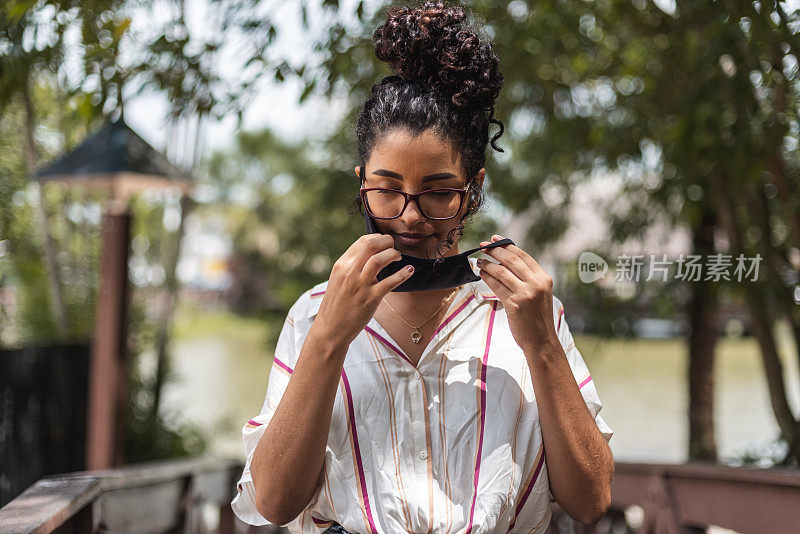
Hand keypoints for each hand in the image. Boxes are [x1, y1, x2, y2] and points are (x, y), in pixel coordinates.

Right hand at [314, 234, 412, 349]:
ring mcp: (360, 286)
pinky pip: (389, 283)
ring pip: (379, 260)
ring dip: (393, 254)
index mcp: (341, 265)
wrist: (330, 329)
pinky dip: (402, 274)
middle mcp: (349, 272)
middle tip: (394, 247)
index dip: (378, 239)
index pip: (362, 241)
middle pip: (371, 245)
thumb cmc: (337, 304)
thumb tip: (371, 255)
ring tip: (398, 258)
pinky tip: (409, 271)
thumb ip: (352, 266)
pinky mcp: (370, 299)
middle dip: (387, 242)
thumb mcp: (339, 279)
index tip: (385, 244)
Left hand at [476, 235, 557, 353]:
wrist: (541, 341)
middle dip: (495, 251)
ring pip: (502, 272)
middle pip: (511, 260)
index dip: (508, 245)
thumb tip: (506, 261)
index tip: (495, 239)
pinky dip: (487, 278)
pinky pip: (496, 286)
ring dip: (488, 264)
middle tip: (483, 246)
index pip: (523, 256)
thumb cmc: (537, 317)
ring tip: (479, 261)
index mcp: (544, 278)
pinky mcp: (514, 304)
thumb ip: (527, 278)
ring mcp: (526, 294)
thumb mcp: (539, 293)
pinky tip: (481, 274)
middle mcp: (536, 283)